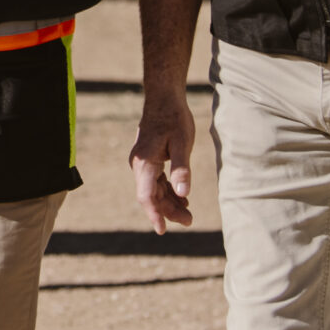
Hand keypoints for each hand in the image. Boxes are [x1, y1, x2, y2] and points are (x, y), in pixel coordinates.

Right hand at [130, 94, 196, 232]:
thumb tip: (184, 193)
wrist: (163, 98)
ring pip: (154, 190)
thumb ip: (182, 169)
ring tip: (188, 213)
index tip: (162, 231)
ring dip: (169, 202)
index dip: (155, 215)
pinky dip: (168, 191)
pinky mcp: (148, 159)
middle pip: (151, 196)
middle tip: (190, 221)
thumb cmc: (173, 118)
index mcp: (144, 163)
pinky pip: (156, 181)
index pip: (146, 196)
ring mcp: (142, 162)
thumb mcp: (182, 143)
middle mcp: (139, 165)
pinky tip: (182, 197)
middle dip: (168, 211)